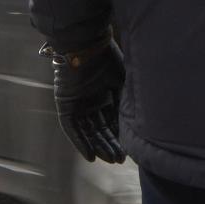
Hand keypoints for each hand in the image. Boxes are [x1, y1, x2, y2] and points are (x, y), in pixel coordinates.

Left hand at [51, 41, 125, 163]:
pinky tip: (91, 156)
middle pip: (100, 128)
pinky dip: (80, 142)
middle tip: (120, 160)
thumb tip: (140, 121)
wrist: (84, 43)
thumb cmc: (106, 57)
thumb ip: (128, 99)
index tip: (129, 150)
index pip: (112, 120)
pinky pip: (72, 129)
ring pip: (88, 131)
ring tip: (110, 160)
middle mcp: (91, 100)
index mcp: (105, 93)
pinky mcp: (65, 105)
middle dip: (110, 144)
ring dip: (98, 146)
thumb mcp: (124, 81)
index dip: (120, 136)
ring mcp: (77, 104)